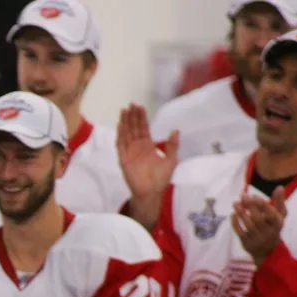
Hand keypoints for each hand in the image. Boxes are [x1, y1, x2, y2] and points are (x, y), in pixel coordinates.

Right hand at [117, 104, 177, 226]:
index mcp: (148, 146)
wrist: (151, 192)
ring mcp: (130, 152)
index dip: (141, 118)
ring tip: (124, 111)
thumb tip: (175, 131)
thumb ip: (172, 146)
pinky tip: (120, 126)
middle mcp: (138, 147)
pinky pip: (120, 145)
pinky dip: (120, 135)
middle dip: (132, 116)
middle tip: (131, 104)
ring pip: (126, 134)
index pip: (143, 128)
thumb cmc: (161, 178)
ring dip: (125, 122)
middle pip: (134, 128)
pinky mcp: (124, 159)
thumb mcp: (171, 160)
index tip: (140, 107)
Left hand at [232, 186, 285, 267]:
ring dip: (240, 212)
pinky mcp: (247, 243)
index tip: (254, 196)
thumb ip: (279, 202)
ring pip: (248, 225)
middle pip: (257, 219)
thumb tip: (279, 187)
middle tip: (243, 195)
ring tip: (235, 203)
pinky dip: (235, 222)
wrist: (268, 251)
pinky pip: (240, 232)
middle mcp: (268, 233)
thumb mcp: (279, 216)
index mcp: (277, 225)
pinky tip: (233, 214)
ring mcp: (257, 239)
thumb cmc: (273, 228)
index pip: (271, 215)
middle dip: (249, 206)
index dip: (262, 205)